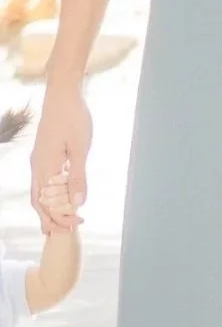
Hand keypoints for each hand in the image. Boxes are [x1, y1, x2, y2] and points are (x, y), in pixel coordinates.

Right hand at [30, 88, 90, 234]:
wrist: (62, 93)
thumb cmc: (74, 118)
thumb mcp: (80, 149)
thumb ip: (78, 177)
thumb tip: (78, 203)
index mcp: (44, 167)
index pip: (49, 204)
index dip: (61, 217)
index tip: (78, 224)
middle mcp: (36, 166)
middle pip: (39, 202)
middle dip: (51, 218)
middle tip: (65, 232)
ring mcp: (37, 160)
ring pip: (38, 192)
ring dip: (48, 208)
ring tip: (58, 222)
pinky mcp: (42, 154)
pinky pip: (41, 181)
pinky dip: (48, 194)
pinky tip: (58, 197)